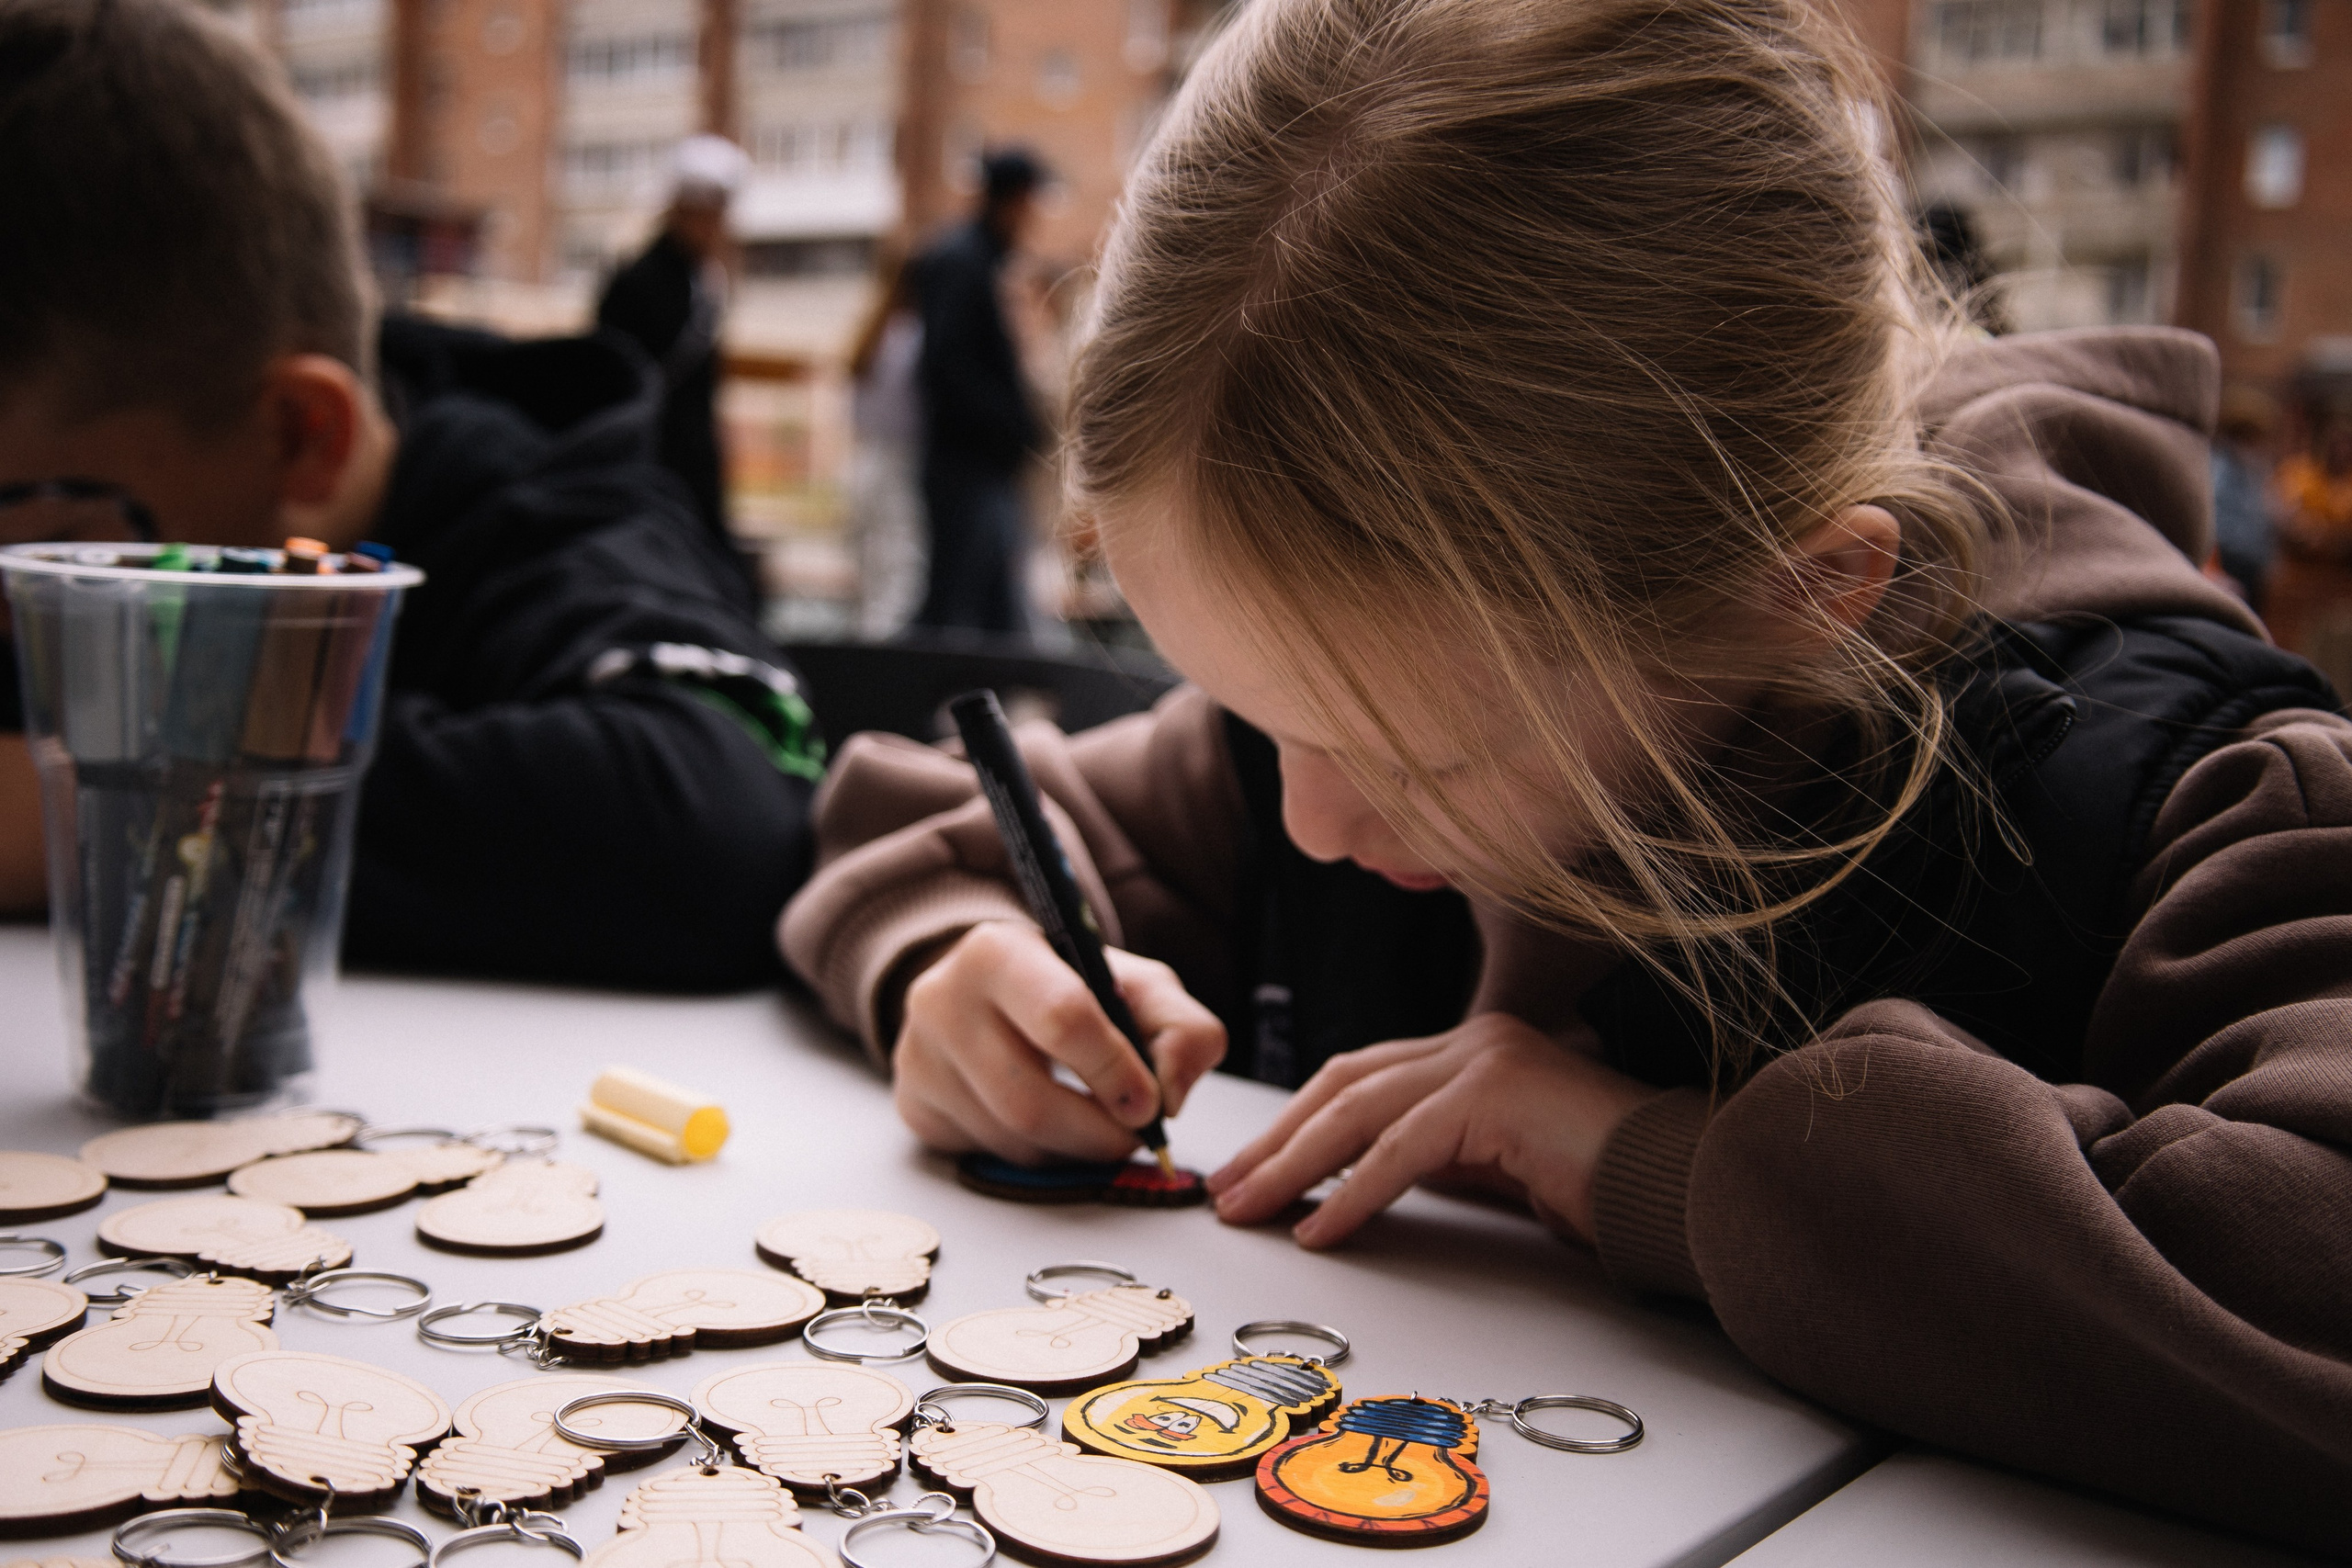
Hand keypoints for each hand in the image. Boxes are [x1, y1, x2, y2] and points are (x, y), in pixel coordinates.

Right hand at [893, 921, 1226, 1163]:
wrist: (989, 993)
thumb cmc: (1071, 988)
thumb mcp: (1137, 987)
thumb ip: (1182, 1029)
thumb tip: (1172, 1093)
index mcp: (997, 951)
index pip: (1063, 1018)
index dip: (1116, 1072)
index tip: (1150, 1103)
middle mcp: (940, 1000)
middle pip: (1030, 1100)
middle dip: (1097, 1133)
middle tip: (1133, 1136)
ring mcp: (917, 1057)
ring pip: (1010, 1139)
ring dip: (1071, 1151)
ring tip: (1097, 1127)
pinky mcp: (914, 1105)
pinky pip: (987, 1156)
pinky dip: (1036, 1156)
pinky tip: (1051, 1127)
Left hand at [1208, 1013, 1661, 1247]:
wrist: (1681, 1186)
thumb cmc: (1602, 1184)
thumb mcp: (1497, 1168)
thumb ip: (1437, 1159)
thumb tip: (1361, 1182)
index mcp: (1472, 1049)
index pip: (1359, 1078)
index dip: (1296, 1124)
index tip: (1251, 1171)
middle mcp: (1473, 1040)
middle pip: (1344, 1084)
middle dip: (1277, 1140)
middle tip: (1227, 1191)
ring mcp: (1485, 1058)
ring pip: (1359, 1111)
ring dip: (1294, 1166)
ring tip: (1250, 1210)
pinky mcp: (1496, 1094)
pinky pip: (1401, 1150)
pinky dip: (1353, 1193)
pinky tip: (1321, 1230)